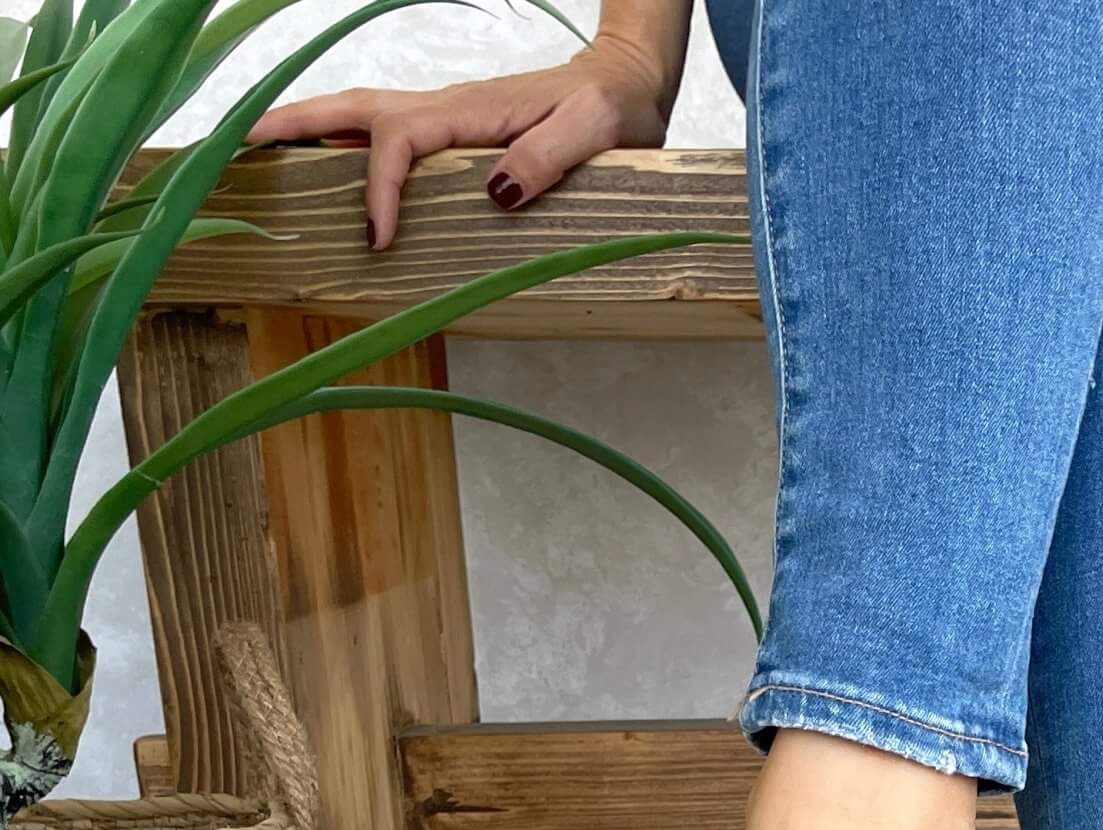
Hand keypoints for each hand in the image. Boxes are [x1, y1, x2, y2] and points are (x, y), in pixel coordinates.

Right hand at [248, 36, 674, 248]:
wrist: (627, 87)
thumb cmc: (614, 111)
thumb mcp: (594, 132)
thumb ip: (548, 157)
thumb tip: (496, 192)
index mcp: (471, 111)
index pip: (402, 140)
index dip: (382, 187)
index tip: (380, 238)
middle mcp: (448, 109)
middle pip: (356, 109)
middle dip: (298, 125)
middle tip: (243, 145)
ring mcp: (447, 118)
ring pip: (363, 117)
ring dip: (310, 130)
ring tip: (259, 151)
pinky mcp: (455, 133)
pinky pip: (387, 136)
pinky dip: (347, 145)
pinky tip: (328, 167)